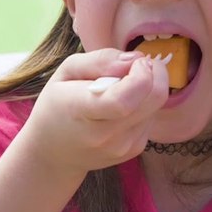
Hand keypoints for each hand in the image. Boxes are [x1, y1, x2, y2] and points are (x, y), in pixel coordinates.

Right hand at [20, 49, 168, 175]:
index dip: (140, 74)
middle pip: (154, 98)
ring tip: (122, 89)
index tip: (135, 61)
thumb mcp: (66, 71)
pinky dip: (143, 105)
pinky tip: (123, 108)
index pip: (122, 100)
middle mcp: (105, 134)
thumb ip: (100, 60)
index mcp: (81, 110)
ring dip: (148, 89)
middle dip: (155, 73)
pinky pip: (151, 117)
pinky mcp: (134, 150)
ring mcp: (123, 146)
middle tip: (136, 66)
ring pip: (157, 105)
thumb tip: (134, 59)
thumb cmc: (57, 105)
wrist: (53, 152)